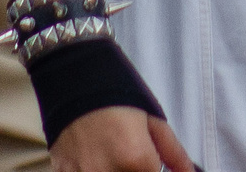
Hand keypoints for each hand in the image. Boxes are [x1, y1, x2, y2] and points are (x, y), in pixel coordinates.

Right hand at [51, 106, 195, 171]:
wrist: (73, 82)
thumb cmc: (116, 97)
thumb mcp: (152, 118)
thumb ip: (173, 151)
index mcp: (135, 158)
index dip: (154, 169)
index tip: (150, 161)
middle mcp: (108, 171)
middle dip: (136, 168)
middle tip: (130, 154)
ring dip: (115, 168)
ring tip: (114, 153)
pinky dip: (94, 168)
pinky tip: (96, 157)